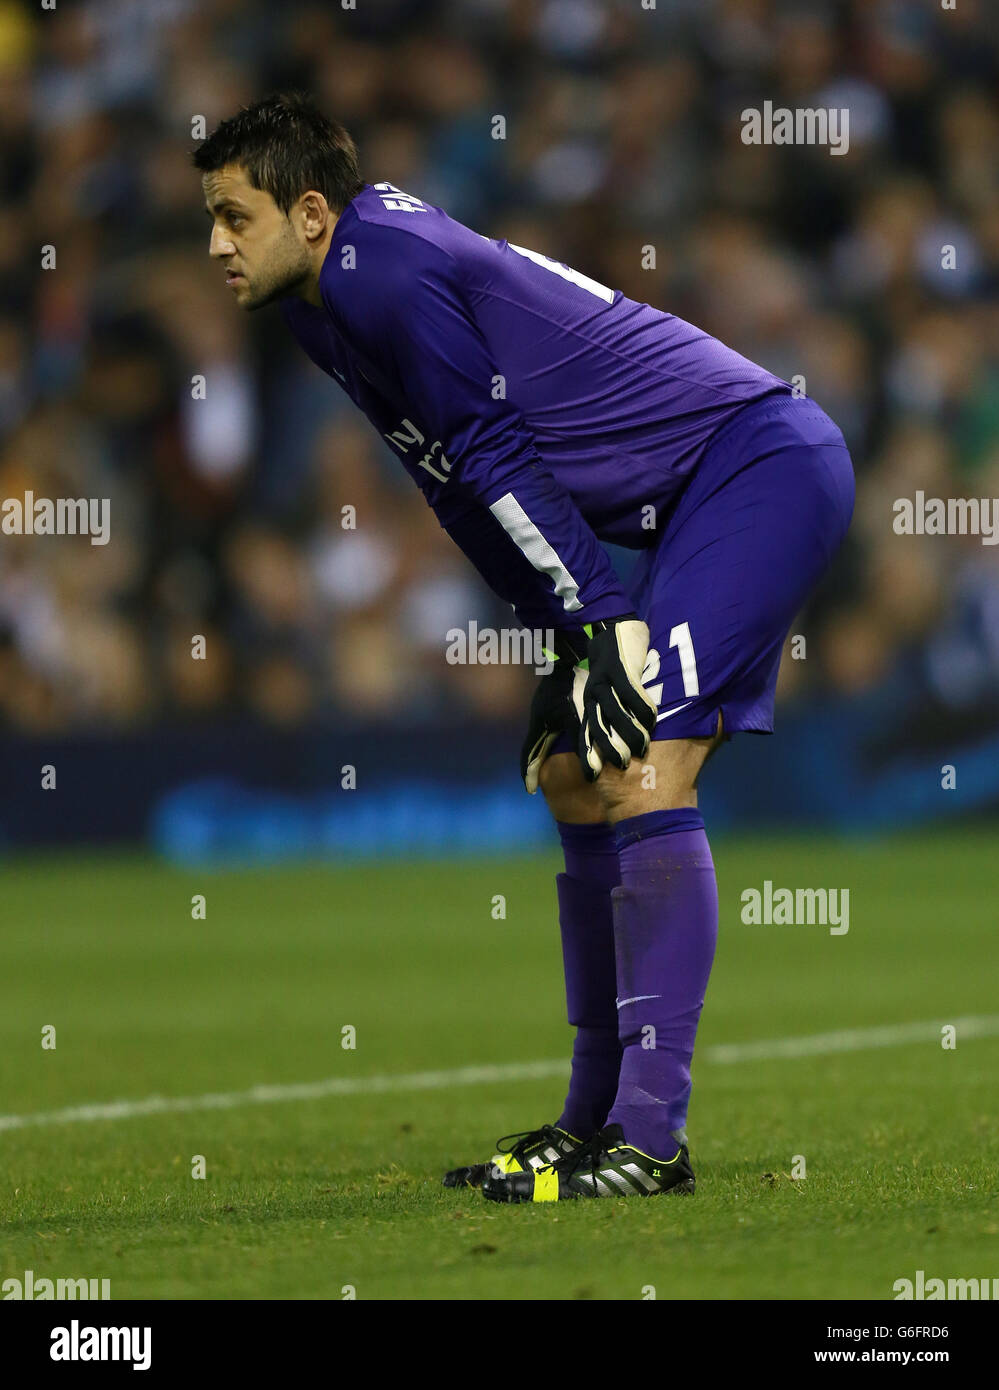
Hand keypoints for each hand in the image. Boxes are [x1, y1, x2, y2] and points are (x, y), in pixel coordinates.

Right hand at [520, 629, 587, 793]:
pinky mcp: (550, 701)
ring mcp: (542, 709)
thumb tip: (590, 772)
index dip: (529, 773)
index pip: (530, 754)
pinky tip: (558, 739)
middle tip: (535, 782)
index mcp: (540, 724)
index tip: (529, 790)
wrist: (567, 654)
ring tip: (546, 765)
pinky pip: (547, 726)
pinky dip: (549, 738)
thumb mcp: (579, 716)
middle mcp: (538, 718)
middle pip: (533, 747)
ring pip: (540, 736)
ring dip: (541, 751)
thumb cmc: (573, 686)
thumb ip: (584, 742)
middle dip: (535, 764)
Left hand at [571, 615, 656, 780]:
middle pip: (600, 726)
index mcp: (588, 703)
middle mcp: (593, 695)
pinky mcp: (619, 668)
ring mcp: (605, 681)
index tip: (593, 777)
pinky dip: (642, 707)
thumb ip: (608, 712)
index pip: (587, 733)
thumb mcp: (601, 689)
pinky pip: (631, 692)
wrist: (608, 627)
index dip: (589, 755)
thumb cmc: (609, 666)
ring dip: (629, 732)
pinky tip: (652, 719)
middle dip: (610, 748)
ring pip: (616, 712)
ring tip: (643, 748)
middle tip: (625, 766)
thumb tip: (622, 737)